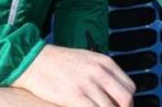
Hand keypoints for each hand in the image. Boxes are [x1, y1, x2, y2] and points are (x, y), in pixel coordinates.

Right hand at [12, 44, 134, 106]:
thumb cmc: (58, 62)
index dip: (127, 102)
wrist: (32, 60)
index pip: (129, 87)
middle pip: (125, 99)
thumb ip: (103, 74)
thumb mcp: (87, 60)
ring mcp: (87, 84)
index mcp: (105, 62)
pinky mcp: (74, 96)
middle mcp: (99, 72)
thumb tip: (113, 93)